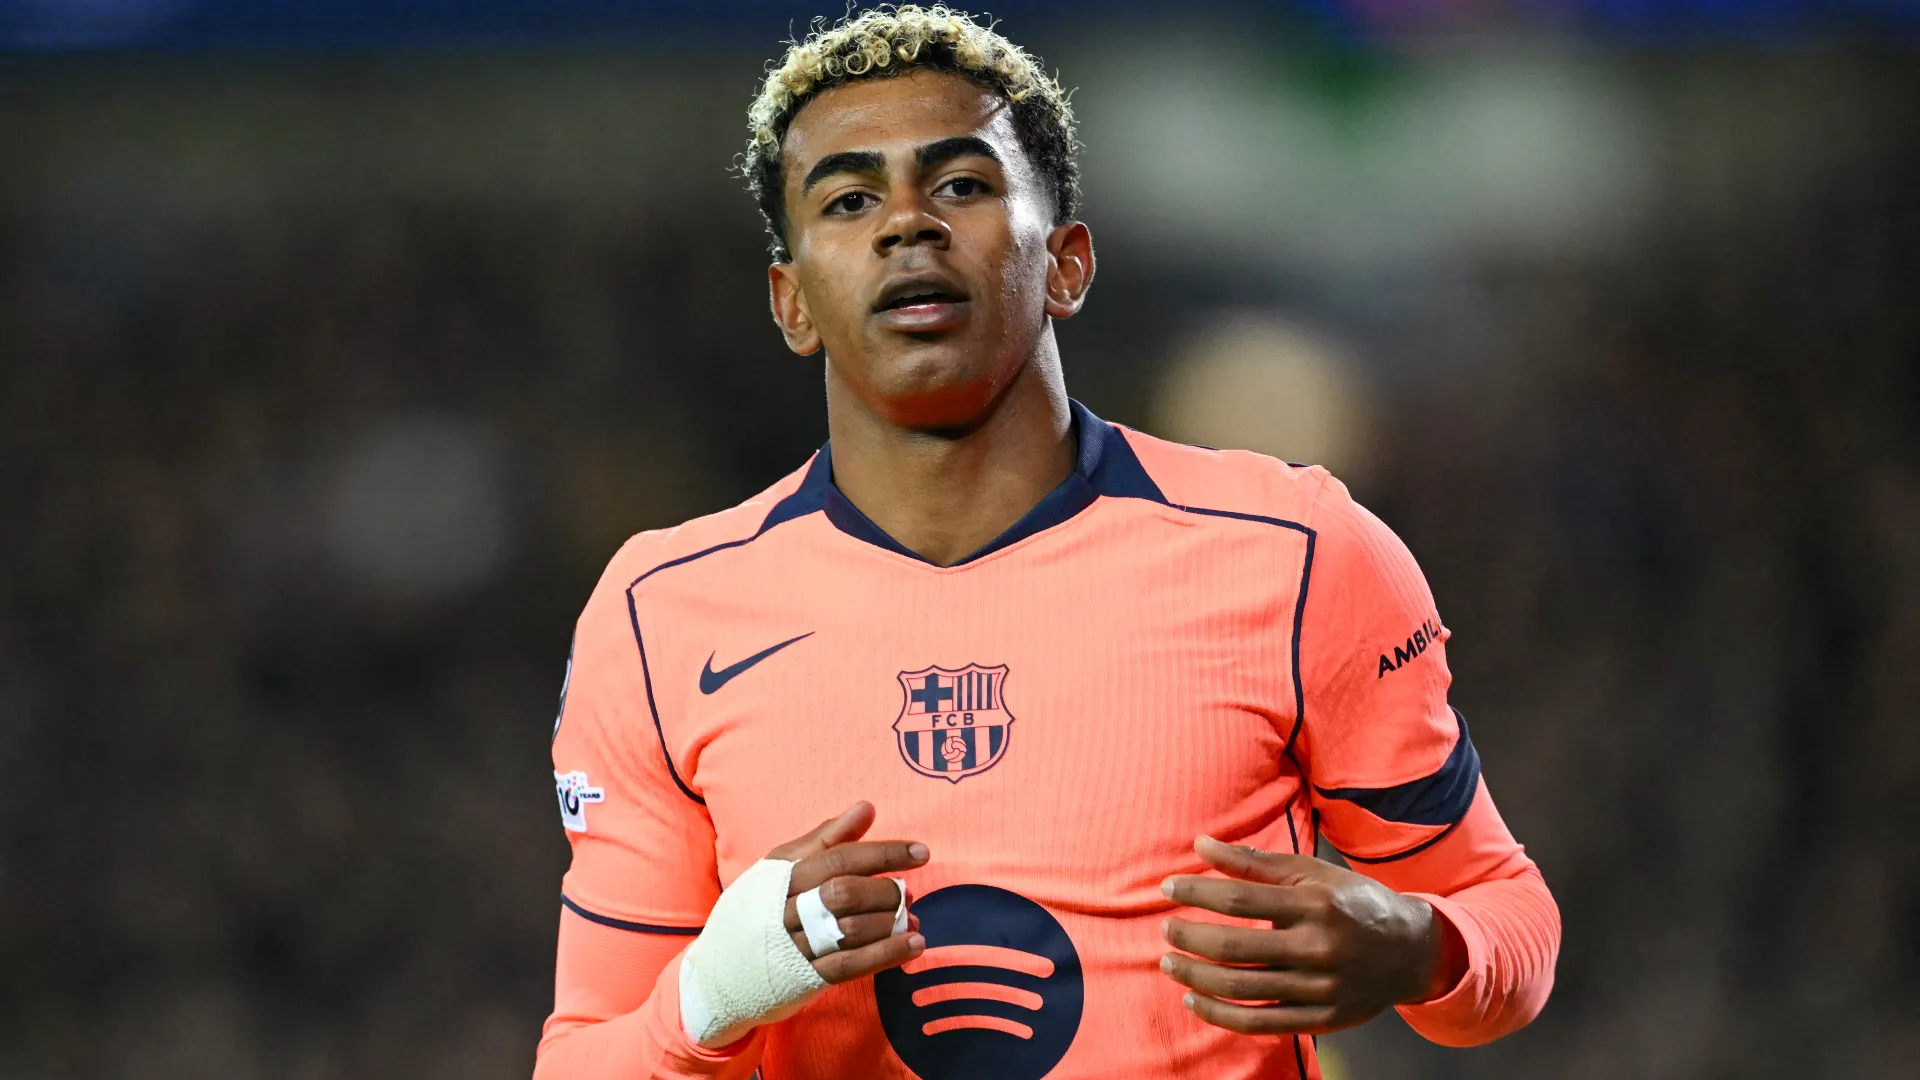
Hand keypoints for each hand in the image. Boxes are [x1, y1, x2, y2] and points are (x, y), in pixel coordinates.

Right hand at [767, 800, 927, 983]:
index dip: (883, 853)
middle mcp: (785, 909)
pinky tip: (915, 945)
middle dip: (885, 891)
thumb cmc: (756, 911)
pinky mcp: (804, 979)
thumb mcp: (780, 868)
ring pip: (850, 929)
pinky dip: (887, 954)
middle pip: (845, 893)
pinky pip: (850, 965)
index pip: (838, 858)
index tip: (921, 852)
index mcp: (782, 876)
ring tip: (914, 918)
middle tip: (906, 892)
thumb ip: (825, 838)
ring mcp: (794, 946)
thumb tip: (866, 807)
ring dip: (891, 923)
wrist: (719, 973)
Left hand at [1158, 835, 1466, 1035]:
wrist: (1410, 950)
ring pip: (1241, 988)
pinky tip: (1193, 1000)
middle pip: (1234, 947)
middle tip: (1166, 929)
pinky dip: (1219, 1014)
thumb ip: (1255, 863)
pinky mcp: (1320, 1020)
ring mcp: (1320, 989)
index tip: (1168, 888)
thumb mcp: (1311, 873)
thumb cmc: (1352, 901)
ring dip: (1195, 976)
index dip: (1196, 891)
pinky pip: (1258, 1023)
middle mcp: (1319, 948)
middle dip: (1189, 937)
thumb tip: (1200, 844)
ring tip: (1169, 962)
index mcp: (1316, 904)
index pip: (1240, 899)